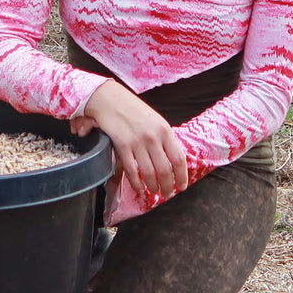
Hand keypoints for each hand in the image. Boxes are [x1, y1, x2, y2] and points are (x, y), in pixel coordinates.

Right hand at [76, 79, 188, 198]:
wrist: (110, 98)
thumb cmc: (133, 109)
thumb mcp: (155, 120)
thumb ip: (164, 138)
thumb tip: (172, 159)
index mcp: (164, 129)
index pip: (179, 158)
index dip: (182, 176)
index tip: (182, 186)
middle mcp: (153, 137)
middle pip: (165, 170)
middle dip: (168, 187)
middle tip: (167, 194)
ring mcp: (137, 142)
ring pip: (149, 173)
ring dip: (153, 187)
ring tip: (154, 191)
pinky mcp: (122, 146)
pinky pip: (132, 171)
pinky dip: (137, 183)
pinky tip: (139, 188)